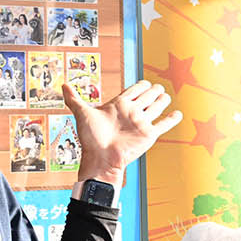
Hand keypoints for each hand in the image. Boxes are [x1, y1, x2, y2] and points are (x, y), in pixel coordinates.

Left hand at [66, 80, 182, 184]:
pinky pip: (164, 125)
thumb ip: (73, 98)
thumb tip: (62, 84)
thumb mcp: (82, 113)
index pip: (134, 90)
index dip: (140, 85)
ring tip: (165, 95)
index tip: (144, 82)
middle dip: (153, 91)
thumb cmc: (91, 138)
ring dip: (162, 100)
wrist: (100, 158)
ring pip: (156, 107)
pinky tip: (177, 113)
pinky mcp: (149, 135)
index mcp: (119, 105)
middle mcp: (132, 112)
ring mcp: (141, 123)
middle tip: (158, 87)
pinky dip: (171, 119)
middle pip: (147, 97)